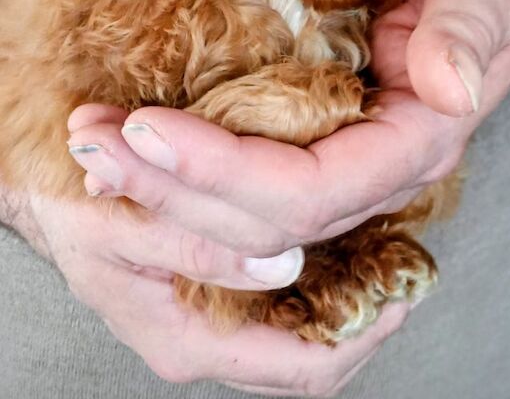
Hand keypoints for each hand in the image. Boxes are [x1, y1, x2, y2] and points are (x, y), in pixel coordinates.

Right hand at [1, 177, 408, 395]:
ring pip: (298, 330)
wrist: (51, 193)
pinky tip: (340, 246)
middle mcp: (207, 339)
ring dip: (343, 301)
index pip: (301, 368)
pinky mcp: (213, 292)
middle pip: (308, 357)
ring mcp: (211, 319)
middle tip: (404, 276)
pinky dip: (316, 281)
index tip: (400, 295)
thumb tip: (277, 262)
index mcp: (189, 339)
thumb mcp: (124, 225)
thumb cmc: (76, 210)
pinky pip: (281, 303)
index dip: (359, 337)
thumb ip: (197, 245)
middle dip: (359, 319)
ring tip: (385, 264)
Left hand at [63, 0, 509, 390]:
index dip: (226, 171)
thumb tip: (450, 89)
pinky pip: (241, 189)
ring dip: (159, 188)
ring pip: (243, 219)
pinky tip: (127, 151)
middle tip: (90, 137)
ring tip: (92, 142)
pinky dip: (178, 178)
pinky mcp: (310, 151)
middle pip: (262, 221)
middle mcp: (369, 175)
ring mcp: (337, 170)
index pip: (311, 188)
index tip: (145, 129)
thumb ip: (467, 37)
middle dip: (170, 188)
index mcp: (413, 144)